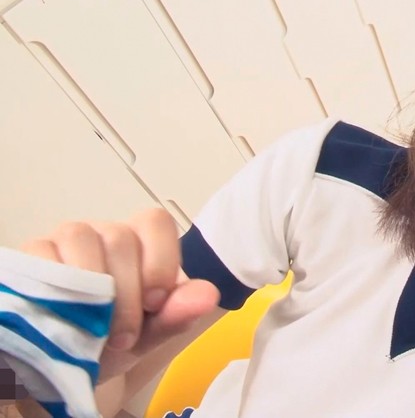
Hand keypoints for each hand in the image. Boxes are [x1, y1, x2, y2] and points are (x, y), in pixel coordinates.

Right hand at [19, 208, 219, 381]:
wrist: (67, 366)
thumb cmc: (114, 341)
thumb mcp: (150, 334)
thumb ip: (178, 314)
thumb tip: (209, 295)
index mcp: (140, 243)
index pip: (156, 222)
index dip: (160, 260)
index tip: (157, 302)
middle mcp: (104, 234)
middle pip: (121, 239)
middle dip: (128, 293)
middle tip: (125, 336)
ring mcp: (65, 240)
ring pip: (82, 239)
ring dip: (93, 291)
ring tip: (95, 332)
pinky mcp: (30, 256)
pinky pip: (43, 256)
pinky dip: (56, 290)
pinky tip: (63, 317)